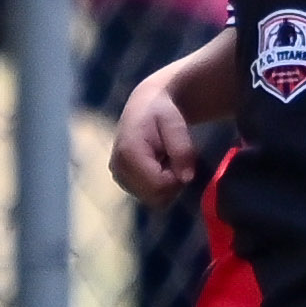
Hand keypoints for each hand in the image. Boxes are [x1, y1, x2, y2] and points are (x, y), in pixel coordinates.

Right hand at [110, 76, 204, 205]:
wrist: (145, 107)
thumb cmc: (161, 112)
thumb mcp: (175, 123)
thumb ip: (181, 149)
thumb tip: (186, 178)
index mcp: (128, 153)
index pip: (158, 185)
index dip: (176, 179)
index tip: (181, 162)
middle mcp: (118, 168)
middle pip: (154, 197)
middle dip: (172, 183)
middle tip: (175, 160)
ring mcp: (118, 177)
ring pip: (152, 199)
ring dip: (166, 185)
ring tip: (166, 160)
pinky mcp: (122, 181)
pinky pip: (148, 196)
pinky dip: (159, 186)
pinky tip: (159, 166)